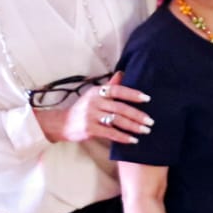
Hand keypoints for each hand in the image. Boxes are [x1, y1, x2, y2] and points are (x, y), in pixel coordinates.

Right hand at [33, 71, 153, 143]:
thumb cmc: (83, 108)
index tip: (147, 99)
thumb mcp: (94, 95)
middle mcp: (94, 102)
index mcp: (97, 92)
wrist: (62, 123)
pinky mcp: (89, 129)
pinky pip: (110, 133)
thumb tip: (123, 73)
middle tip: (150, 121)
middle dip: (137, 115)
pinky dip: (123, 137)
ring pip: (117, 121)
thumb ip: (110, 86)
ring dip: (133, 126)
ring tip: (145, 130)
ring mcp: (91, 116)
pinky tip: (133, 140)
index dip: (132, 94)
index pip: (117, 90)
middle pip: (120, 108)